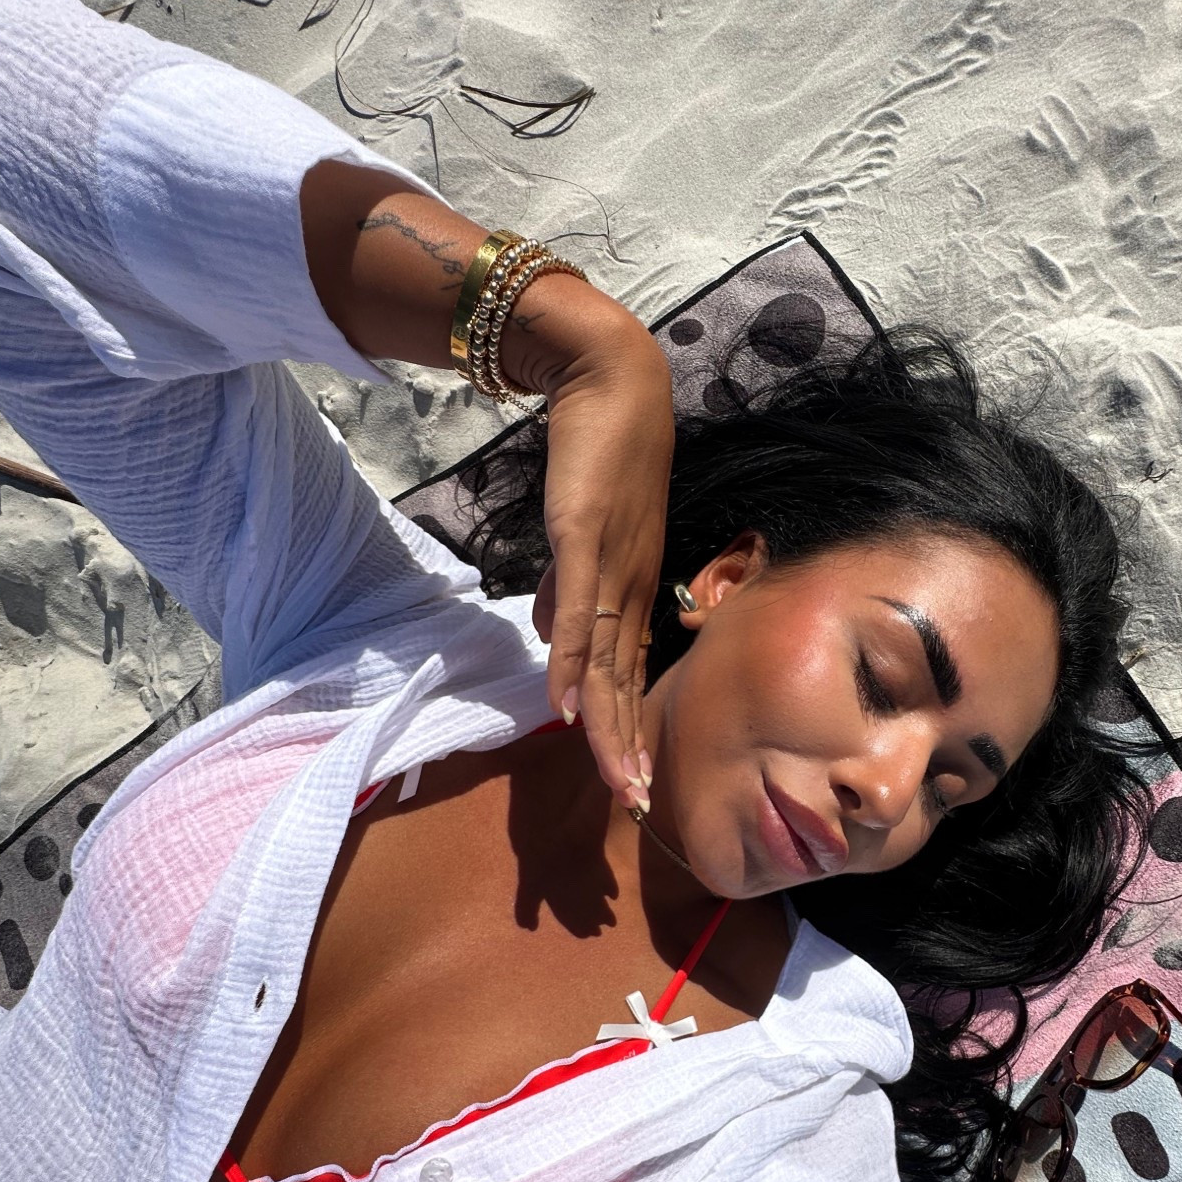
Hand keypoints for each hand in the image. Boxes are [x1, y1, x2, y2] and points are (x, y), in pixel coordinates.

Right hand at [298, 166, 674, 804]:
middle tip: (635, 807)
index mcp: (633, 586)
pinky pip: (578, 611)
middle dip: (628, 749)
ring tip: (617, 782)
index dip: (626, 729)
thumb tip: (545, 631)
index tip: (631, 784)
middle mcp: (634, 584)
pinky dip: (573, 661)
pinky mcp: (587, 536)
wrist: (609, 375)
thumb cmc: (601, 450)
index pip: (628, 673)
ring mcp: (613, 563)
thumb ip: (565, 584)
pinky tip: (569, 704)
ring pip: (609, 661)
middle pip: (627, 682)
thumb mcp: (582, 530)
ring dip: (610, 725)